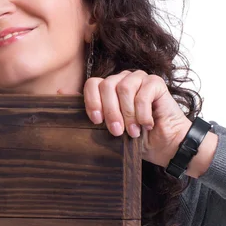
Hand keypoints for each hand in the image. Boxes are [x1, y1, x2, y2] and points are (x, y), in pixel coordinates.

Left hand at [58, 70, 191, 168]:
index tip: (96, 121)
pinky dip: (143, 113)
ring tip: (133, 131)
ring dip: (127, 113)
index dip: (92, 102)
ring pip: (123, 88)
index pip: (92, 84)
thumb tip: (60, 91)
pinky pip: (143, 92)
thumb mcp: (108, 127)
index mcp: (109, 89)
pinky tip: (147, 124)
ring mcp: (139, 79)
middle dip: (110, 111)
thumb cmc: (137, 139)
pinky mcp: (156, 82)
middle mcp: (122, 80)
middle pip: (106, 85)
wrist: (165, 145)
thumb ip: (90, 109)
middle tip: (116, 131)